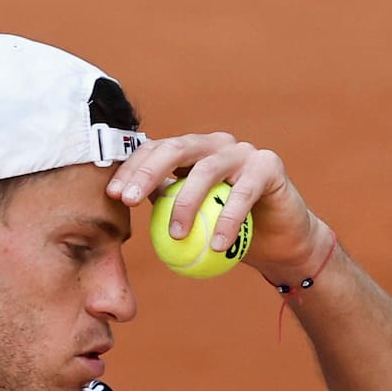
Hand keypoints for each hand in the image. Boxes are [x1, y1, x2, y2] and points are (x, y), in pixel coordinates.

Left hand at [106, 132, 330, 280]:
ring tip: (175, 235)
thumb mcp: (189, 220)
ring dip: (186, 203)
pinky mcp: (269, 166)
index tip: (113, 195)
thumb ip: (162, 203)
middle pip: (175, 148)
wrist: (278, 244)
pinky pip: (243, 193)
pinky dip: (228, 220)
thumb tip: (120, 203)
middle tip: (130, 200)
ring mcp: (243, 152)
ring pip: (206, 170)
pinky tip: (219, 245)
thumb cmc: (228, 233)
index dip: (132, 168)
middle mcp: (216, 145)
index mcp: (193, 153)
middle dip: (147, 171)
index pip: (155, 150)